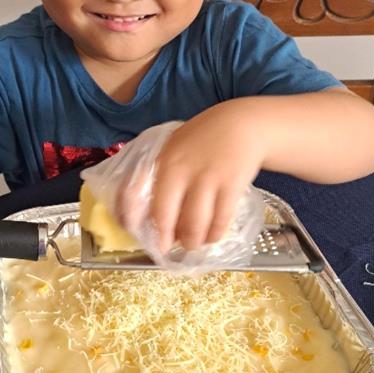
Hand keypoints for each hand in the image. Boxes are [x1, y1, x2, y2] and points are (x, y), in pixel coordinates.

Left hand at [144, 104, 266, 254]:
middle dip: (165, 239)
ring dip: (192, 241)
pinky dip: (214, 234)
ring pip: (194, 225)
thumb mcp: (175, 146)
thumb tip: (152, 211)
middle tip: (167, 248)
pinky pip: (220, 220)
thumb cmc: (204, 137)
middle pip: (165, 217)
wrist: (243, 124)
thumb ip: (162, 172)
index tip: (135, 231)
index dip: (131, 217)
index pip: (135, 192)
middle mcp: (181, 170)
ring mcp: (208, 178)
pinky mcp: (231, 186)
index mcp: (162, 160)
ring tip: (192, 244)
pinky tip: (212, 235)